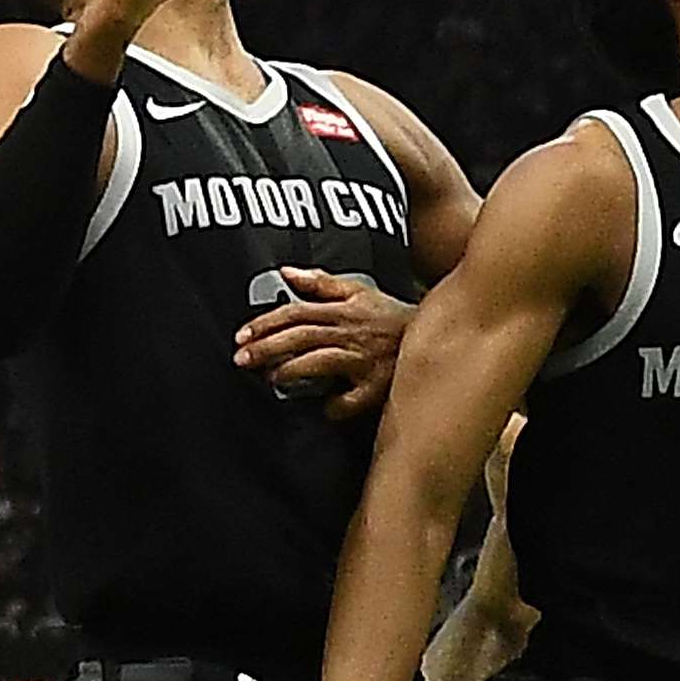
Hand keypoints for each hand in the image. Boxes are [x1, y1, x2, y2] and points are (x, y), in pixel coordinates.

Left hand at [234, 268, 412, 414]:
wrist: (438, 334)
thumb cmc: (391, 317)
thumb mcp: (358, 291)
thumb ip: (320, 282)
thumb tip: (285, 272)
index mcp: (342, 309)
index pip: (295, 311)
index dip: (265, 323)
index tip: (241, 336)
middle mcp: (350, 332)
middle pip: (301, 335)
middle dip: (267, 347)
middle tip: (242, 360)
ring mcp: (364, 358)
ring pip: (320, 361)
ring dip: (292, 370)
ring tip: (273, 379)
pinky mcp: (378, 384)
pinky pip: (351, 400)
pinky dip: (334, 406)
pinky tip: (324, 407)